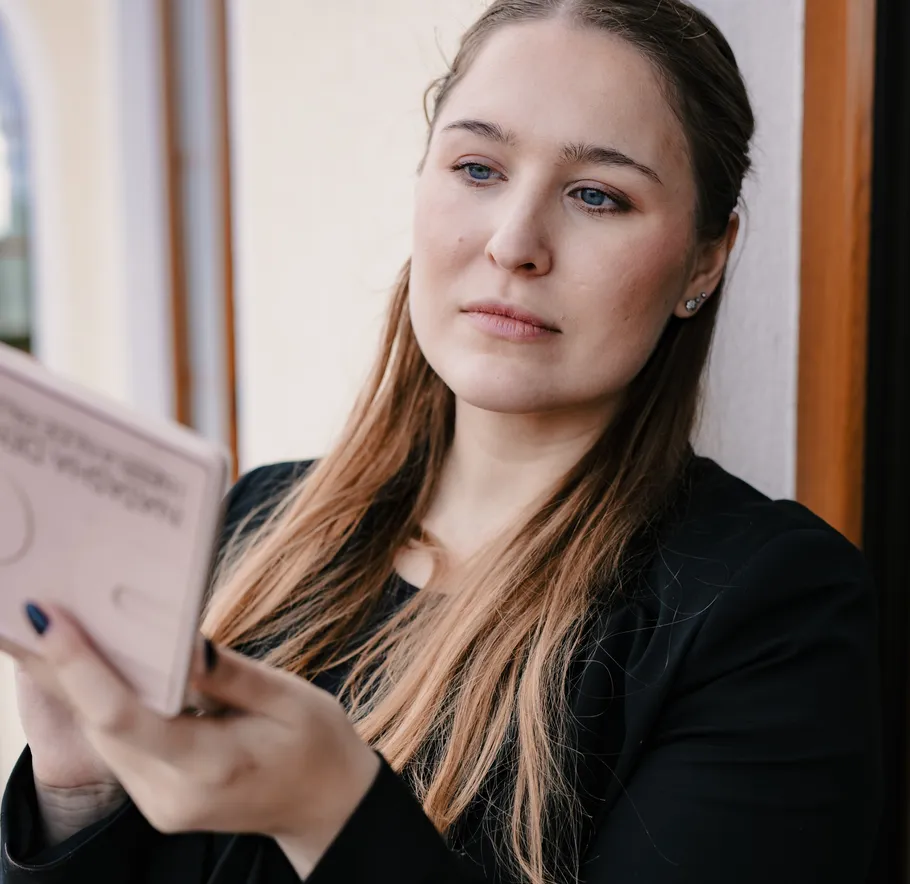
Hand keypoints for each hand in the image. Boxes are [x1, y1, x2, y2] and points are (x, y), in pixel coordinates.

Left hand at [8, 602, 381, 876]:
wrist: (327, 806)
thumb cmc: (317, 744)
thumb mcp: (289, 697)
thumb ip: (227, 671)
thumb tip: (178, 639)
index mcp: (211, 765)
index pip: (124, 717)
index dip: (81, 665)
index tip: (50, 618)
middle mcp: (170, 794)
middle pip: (99, 725)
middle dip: (63, 666)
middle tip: (32, 610)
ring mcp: (159, 804)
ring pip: (101, 735)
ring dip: (76, 683)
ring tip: (49, 629)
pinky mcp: (156, 800)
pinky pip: (117, 745)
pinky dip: (102, 703)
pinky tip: (91, 666)